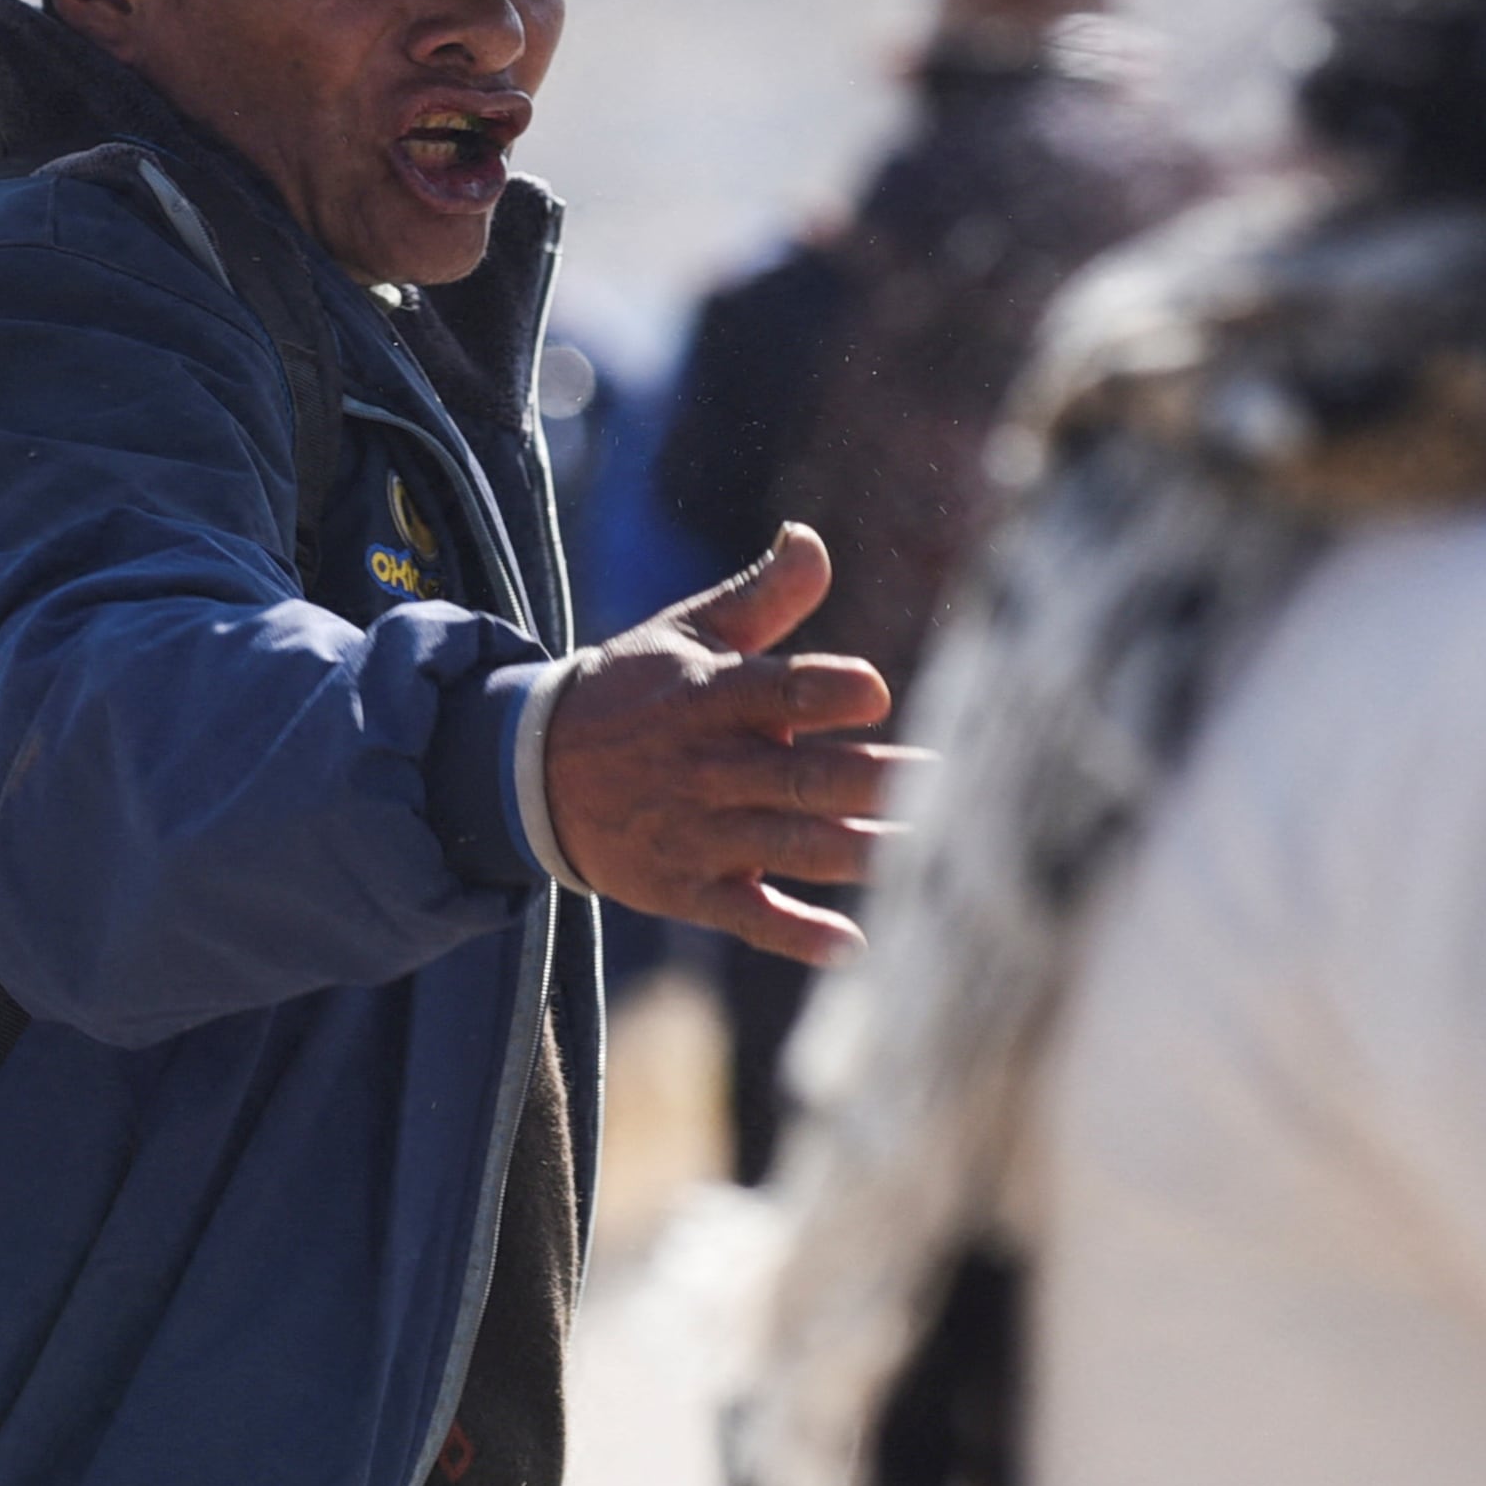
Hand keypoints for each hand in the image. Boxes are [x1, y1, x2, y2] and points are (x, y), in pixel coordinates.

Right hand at [542, 525, 908, 964]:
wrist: (534, 774)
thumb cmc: (637, 692)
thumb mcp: (686, 634)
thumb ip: (762, 595)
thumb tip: (811, 538)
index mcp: (711, 698)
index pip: (776, 691)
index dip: (825, 692)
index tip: (876, 693)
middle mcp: (708, 768)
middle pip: (802, 779)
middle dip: (875, 785)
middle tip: (950, 786)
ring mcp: (698, 833)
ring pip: (789, 849)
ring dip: (859, 854)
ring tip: (929, 856)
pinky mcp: (688, 888)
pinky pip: (748, 916)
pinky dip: (796, 935)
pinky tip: (854, 947)